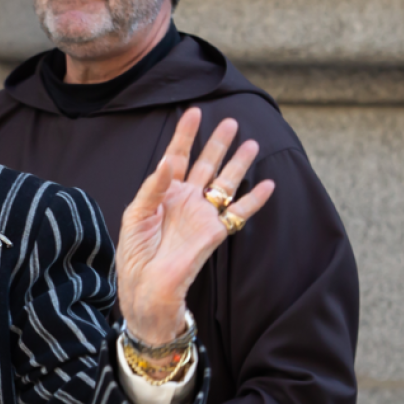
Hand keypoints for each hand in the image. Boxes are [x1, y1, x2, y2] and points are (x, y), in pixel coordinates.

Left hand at [116, 107, 275, 344]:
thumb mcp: (135, 216)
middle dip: (217, 143)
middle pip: (206, 164)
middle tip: (231, 122)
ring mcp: (202, 215)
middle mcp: (185, 201)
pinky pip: (239, 212)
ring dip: (239, 163)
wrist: (146, 291)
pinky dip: (254, 199)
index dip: (185, 135)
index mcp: (163, 194)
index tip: (194, 112)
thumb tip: (168, 161)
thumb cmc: (135, 257)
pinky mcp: (214, 233)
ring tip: (252, 143)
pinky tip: (268, 184)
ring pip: (225, 183)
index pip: (176, 156)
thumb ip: (153, 187)